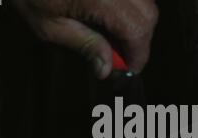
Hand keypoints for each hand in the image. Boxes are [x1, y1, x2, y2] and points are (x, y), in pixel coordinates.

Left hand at [13, 0, 158, 78]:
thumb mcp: (49, 26)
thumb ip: (85, 45)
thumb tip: (107, 70)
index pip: (136, 30)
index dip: (138, 55)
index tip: (129, 69)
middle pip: (148, 14)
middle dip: (140, 40)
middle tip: (120, 55)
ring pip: (145, 1)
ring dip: (135, 22)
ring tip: (112, 35)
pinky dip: (129, 6)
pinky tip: (109, 16)